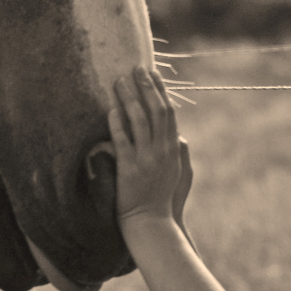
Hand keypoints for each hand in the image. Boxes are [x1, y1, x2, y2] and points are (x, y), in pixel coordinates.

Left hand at [110, 68, 187, 227]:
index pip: (168, 112)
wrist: (151, 222)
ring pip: (138, 120)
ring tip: (119, 81)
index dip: (160, 90)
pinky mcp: (129, 168)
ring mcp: (146, 158)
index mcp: (173, 148)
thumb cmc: (163, 200)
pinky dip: (117, 122)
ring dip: (129, 98)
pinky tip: (110, 109)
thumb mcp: (179, 174)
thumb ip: (180, 153)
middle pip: (155, 110)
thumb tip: (180, 136)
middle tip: (136, 68)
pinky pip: (122, 140)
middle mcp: (162, 150)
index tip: (153, 73)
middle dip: (146, 87)